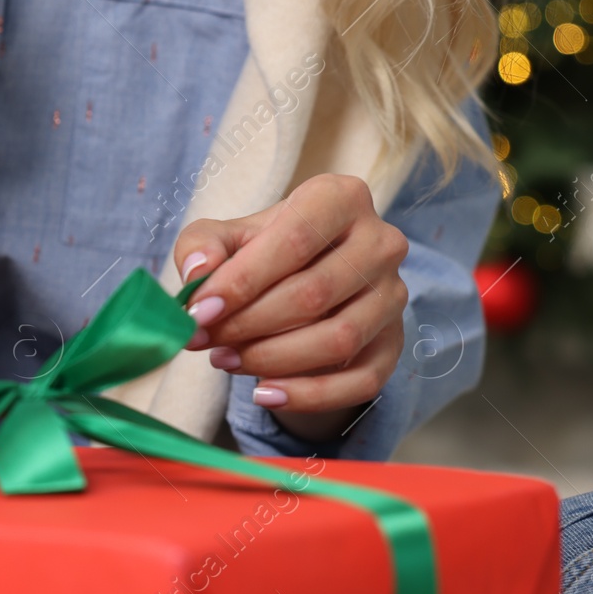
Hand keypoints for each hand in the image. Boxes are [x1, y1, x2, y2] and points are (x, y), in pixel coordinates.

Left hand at [171, 173, 410, 441]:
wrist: (304, 277)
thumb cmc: (262, 250)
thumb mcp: (226, 236)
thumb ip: (202, 245)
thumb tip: (197, 274)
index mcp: (339, 198)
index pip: (294, 240)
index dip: (242, 280)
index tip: (199, 311)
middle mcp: (380, 242)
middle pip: (313, 294)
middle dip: (248, 324)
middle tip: (203, 340)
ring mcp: (393, 295)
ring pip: (338, 338)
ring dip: (272, 358)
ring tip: (224, 360)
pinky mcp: (394, 343)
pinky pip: (360, 380)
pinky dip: (309, 395)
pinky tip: (264, 393)